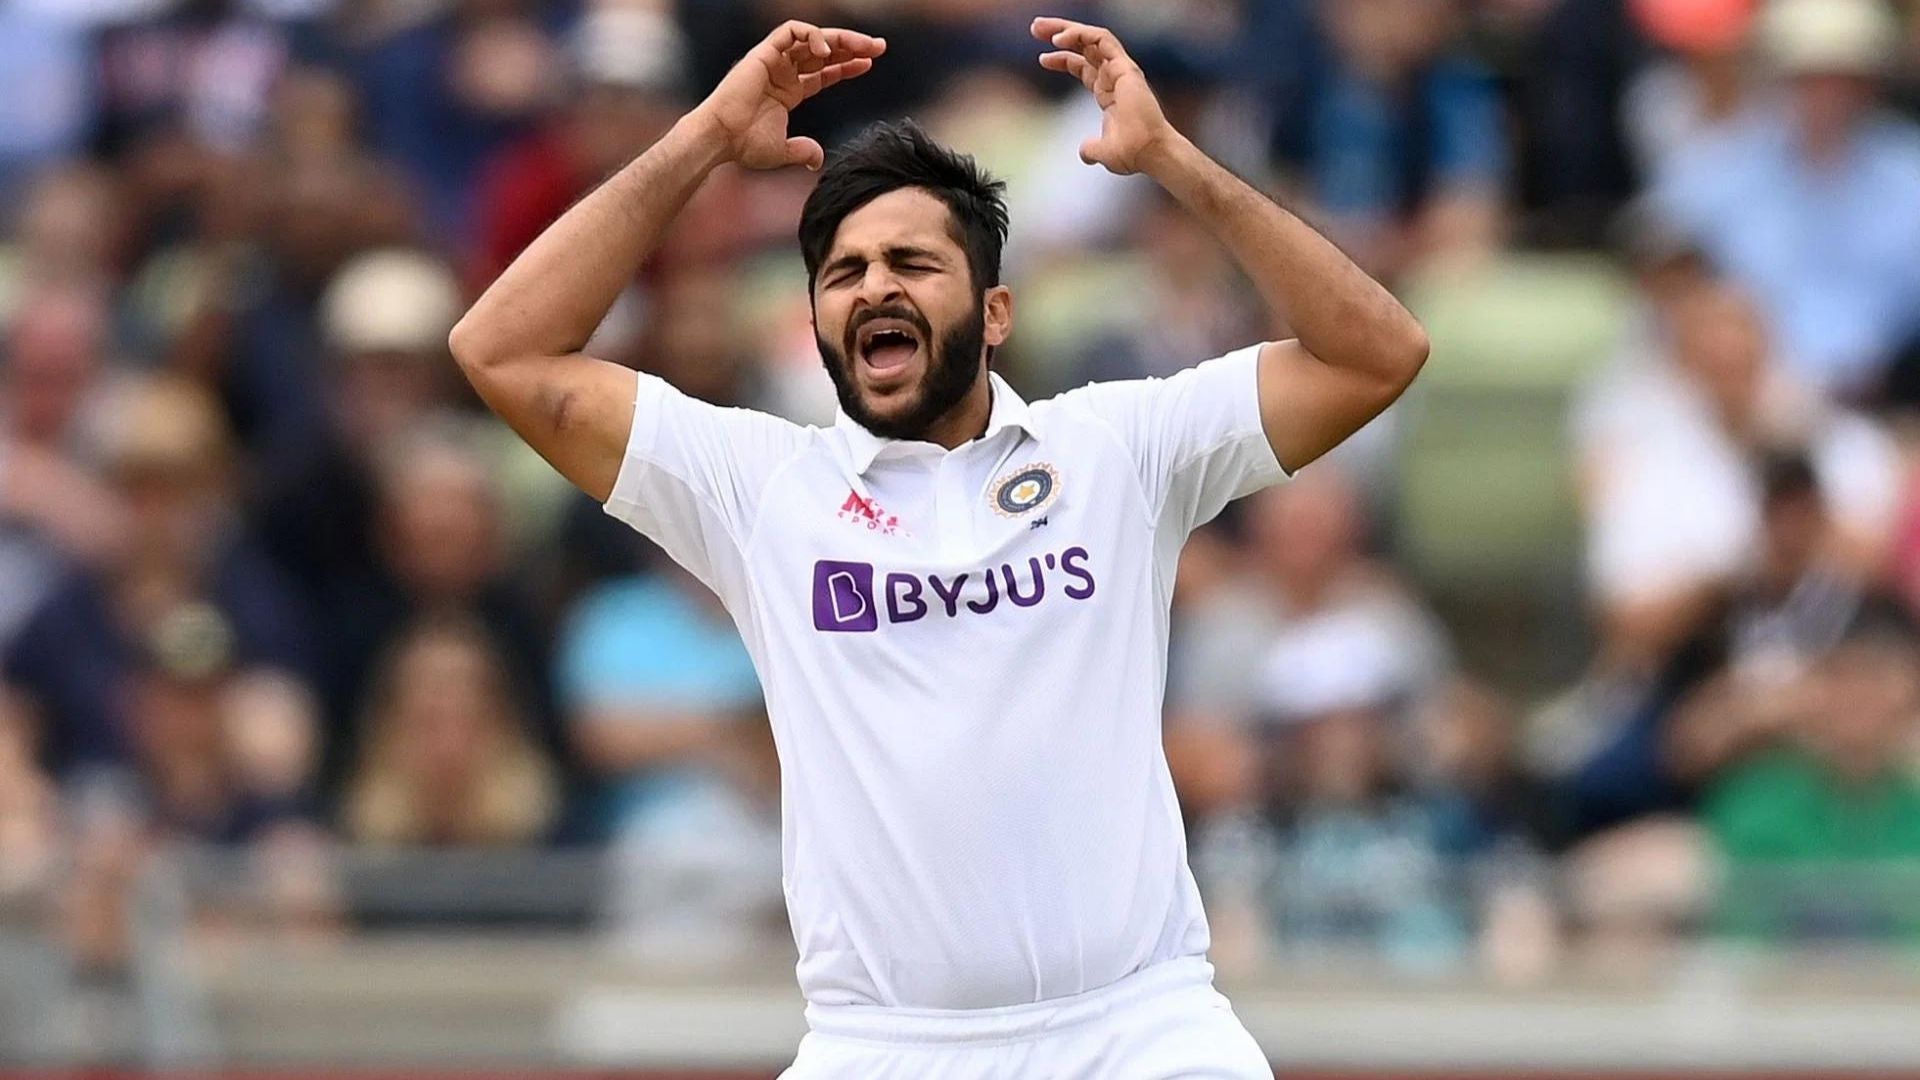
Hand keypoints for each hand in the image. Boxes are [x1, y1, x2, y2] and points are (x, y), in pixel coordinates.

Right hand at [692, 20, 885, 170]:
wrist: (721, 138)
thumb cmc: (744, 146)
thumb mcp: (782, 152)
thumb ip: (802, 151)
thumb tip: (817, 161)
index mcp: (788, 91)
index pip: (824, 71)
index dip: (847, 65)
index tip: (870, 63)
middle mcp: (782, 72)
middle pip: (823, 51)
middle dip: (853, 45)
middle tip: (880, 46)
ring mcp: (774, 61)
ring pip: (812, 38)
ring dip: (840, 38)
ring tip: (864, 46)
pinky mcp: (764, 53)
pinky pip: (791, 32)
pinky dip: (812, 36)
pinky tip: (827, 51)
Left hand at [1032, 16, 1177, 175]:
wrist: (1148, 153)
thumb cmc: (1132, 153)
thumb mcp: (1102, 151)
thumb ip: (1091, 149)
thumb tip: (1085, 153)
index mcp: (1109, 91)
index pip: (1084, 65)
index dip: (1063, 58)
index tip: (1042, 58)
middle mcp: (1115, 76)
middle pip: (1085, 46)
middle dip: (1059, 33)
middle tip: (1035, 28)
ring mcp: (1121, 69)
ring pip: (1092, 37)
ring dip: (1066, 28)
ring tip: (1040, 28)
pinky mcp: (1124, 67)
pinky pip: (1102, 39)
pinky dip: (1080, 35)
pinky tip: (1059, 39)